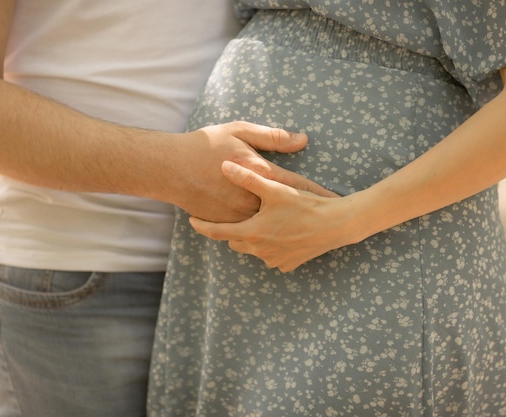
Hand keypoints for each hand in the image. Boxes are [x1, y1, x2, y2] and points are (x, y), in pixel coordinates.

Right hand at [171, 121, 336, 222]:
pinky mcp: (224, 222)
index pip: (297, 184)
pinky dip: (262, 234)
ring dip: (287, 229)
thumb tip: (302, 140)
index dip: (317, 191)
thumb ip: (272, 137)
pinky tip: (274, 237)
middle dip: (307, 215)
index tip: (336, 199)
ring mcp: (237, 213)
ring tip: (306, 233)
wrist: (170, 167)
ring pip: (268, 225)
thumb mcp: (239, 130)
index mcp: (259, 172)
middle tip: (327, 220)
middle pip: (286, 210)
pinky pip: (247, 232)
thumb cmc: (205, 145)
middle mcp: (252, 198)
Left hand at [189, 161, 350, 271]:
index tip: (191, 220)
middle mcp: (260, 250)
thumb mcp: (275, 188)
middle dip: (232, 230)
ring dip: (252, 238)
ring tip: (258, 221)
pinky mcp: (289, 264)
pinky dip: (270, 246)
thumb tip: (224, 165)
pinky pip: (271, 256)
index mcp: (253, 232)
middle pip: (235, 241)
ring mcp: (275, 260)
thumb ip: (247, 177)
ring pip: (253, 249)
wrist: (337, 224)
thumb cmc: (306, 204)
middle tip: (233, 215)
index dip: (202, 226)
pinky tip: (279, 232)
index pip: (218, 232)